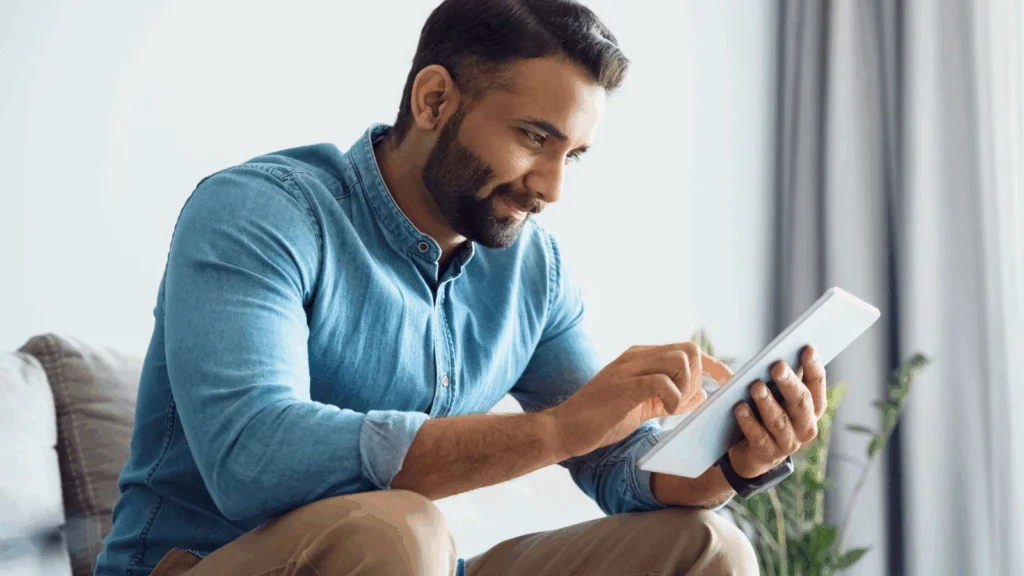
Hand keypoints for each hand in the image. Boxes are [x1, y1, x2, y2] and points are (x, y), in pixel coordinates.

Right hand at [550, 342, 732, 458]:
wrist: (564, 429)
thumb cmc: (602, 420)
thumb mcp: (643, 406)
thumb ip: (670, 398)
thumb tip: (703, 394)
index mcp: (641, 358)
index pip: (687, 349)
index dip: (714, 365)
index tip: (729, 382)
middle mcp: (636, 357)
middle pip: (689, 350)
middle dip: (699, 377)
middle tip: (686, 403)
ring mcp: (629, 369)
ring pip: (679, 360)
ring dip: (686, 386)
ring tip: (672, 407)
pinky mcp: (623, 386)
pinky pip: (661, 381)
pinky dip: (672, 397)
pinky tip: (663, 411)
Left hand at [727, 345, 826, 478]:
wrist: (753, 453)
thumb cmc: (767, 413)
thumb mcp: (777, 396)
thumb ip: (781, 379)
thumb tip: (777, 354)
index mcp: (813, 408)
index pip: (816, 384)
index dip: (814, 366)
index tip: (807, 348)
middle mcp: (806, 427)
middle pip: (800, 403)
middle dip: (789, 383)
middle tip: (777, 365)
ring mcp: (788, 443)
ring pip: (780, 421)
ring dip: (767, 403)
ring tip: (755, 386)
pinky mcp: (768, 454)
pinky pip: (759, 437)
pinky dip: (749, 422)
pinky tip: (739, 408)